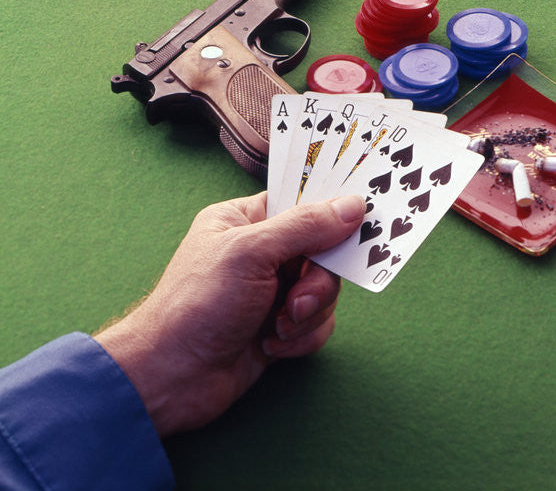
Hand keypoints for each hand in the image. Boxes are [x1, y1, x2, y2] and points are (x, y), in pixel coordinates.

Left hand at [95, 191, 364, 436]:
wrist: (171, 379)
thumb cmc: (198, 304)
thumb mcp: (252, 252)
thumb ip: (306, 226)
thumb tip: (353, 204)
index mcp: (245, 219)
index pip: (301, 202)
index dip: (330, 212)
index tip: (359, 220)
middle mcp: (261, 251)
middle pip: (322, 250)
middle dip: (316, 280)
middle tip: (296, 299)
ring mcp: (271, 291)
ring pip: (324, 289)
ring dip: (307, 313)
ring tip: (278, 328)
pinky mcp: (279, 327)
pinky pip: (318, 323)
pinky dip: (301, 337)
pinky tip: (272, 346)